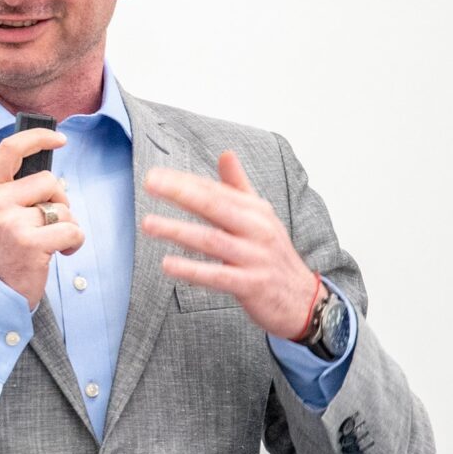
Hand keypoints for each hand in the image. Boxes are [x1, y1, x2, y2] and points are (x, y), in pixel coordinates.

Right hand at [0, 127, 84, 308]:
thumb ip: (10, 190)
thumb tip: (48, 171)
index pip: (9, 149)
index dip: (38, 137)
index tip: (59, 138)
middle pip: (48, 180)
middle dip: (59, 199)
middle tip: (49, 221)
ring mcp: (10, 223)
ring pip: (62, 207)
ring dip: (66, 225)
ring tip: (49, 242)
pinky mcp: (30, 244)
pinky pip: (71, 230)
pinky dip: (74, 242)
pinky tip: (61, 253)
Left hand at [142, 150, 321, 340]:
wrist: (303, 300)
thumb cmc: (273, 255)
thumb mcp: (261, 217)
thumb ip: (239, 187)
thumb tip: (225, 153)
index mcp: (255, 210)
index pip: (215, 190)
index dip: (184, 181)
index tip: (155, 174)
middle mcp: (257, 229)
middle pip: (214, 206)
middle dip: (181, 192)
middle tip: (149, 183)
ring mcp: (255, 257)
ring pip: (212, 240)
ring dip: (178, 231)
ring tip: (148, 224)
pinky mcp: (252, 285)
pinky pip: (218, 276)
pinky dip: (192, 270)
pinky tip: (168, 264)